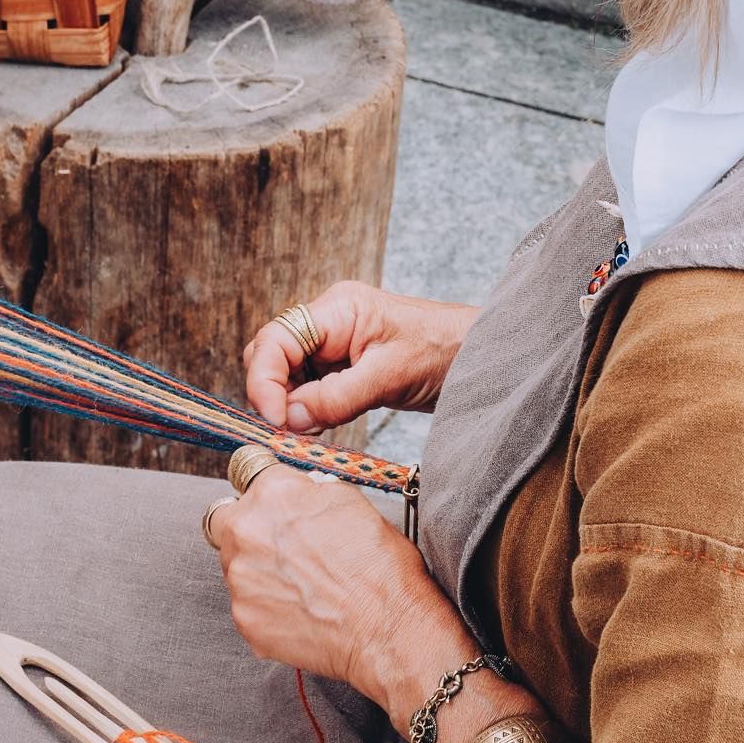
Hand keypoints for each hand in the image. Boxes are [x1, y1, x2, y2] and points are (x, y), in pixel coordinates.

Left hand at [207, 463, 470, 714]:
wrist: (387, 628)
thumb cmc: (379, 565)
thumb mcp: (350, 501)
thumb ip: (309, 490)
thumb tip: (298, 490)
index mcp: (273, 493)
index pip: (245, 472)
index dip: (262, 490)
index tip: (270, 502)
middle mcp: (247, 531)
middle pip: (226, 520)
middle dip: (248, 529)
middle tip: (281, 547)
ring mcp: (240, 578)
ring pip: (234, 565)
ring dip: (258, 569)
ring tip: (300, 585)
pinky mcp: (244, 618)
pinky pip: (247, 604)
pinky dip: (268, 606)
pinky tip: (301, 610)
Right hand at [244, 282, 479, 432]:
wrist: (478, 357)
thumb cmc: (443, 350)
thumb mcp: (389, 376)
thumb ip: (336, 398)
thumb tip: (289, 419)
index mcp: (336, 310)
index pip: (275, 340)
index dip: (265, 381)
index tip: (275, 420)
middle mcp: (327, 323)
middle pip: (271, 356)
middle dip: (272, 394)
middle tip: (286, 431)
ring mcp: (332, 346)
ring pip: (286, 377)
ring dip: (289, 407)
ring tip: (308, 432)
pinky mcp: (341, 368)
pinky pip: (308, 390)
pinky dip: (306, 411)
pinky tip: (319, 426)